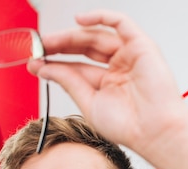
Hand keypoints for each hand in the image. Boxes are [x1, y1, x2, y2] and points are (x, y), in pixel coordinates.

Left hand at [29, 10, 187, 152]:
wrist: (152, 131)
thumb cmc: (128, 126)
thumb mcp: (88, 102)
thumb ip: (69, 82)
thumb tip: (45, 68)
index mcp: (106, 83)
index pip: (75, 67)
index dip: (54, 63)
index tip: (34, 62)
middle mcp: (118, 67)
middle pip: (83, 47)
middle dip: (59, 45)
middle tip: (38, 47)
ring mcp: (129, 55)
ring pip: (96, 35)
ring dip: (71, 35)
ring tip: (49, 40)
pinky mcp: (141, 45)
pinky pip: (120, 22)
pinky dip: (100, 17)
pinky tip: (78, 20)